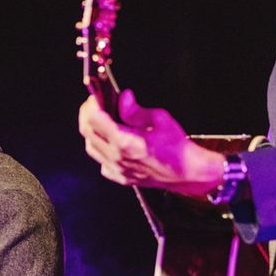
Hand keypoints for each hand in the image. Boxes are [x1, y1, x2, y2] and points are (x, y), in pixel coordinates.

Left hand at [79, 91, 224, 195]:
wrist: (188, 172)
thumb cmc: (177, 147)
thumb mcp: (159, 119)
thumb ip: (136, 109)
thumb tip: (123, 97)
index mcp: (125, 142)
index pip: (95, 120)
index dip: (91, 105)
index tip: (95, 97)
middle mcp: (117, 158)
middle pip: (88, 133)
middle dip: (88, 115)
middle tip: (96, 105)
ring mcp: (117, 170)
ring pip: (91, 147)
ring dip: (92, 132)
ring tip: (102, 120)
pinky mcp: (120, 177)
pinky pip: (101, 161)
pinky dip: (101, 148)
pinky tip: (111, 141)